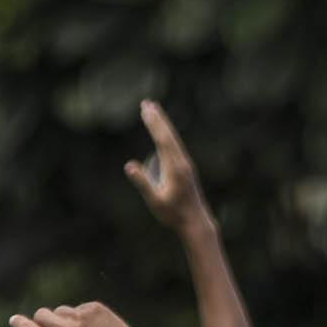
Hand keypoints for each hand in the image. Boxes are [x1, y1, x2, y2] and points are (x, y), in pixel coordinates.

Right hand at [126, 101, 209, 230]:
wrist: (196, 223)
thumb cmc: (174, 214)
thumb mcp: (155, 200)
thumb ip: (143, 182)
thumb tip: (129, 164)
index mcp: (175, 168)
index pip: (163, 140)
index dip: (154, 124)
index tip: (146, 109)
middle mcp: (182, 163)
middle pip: (169, 136)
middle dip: (158, 119)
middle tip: (147, 103)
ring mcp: (186, 165)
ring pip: (173, 140)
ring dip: (163, 125)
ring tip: (153, 112)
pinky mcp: (186, 170)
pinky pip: (175, 148)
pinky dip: (167, 137)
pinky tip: (162, 135)